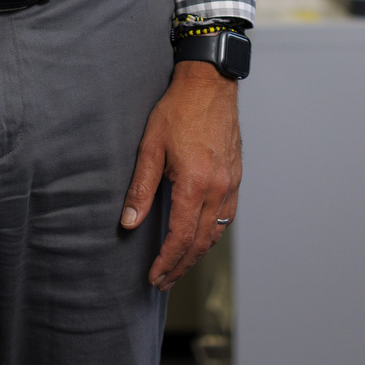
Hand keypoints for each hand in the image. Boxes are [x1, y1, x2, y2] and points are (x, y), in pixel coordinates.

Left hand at [120, 61, 241, 289]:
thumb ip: (140, 187)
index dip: (167, 262)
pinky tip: (202, 237)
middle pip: (200, 242)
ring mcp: (231, 183)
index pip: (181, 237)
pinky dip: (213, 234)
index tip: (154, 277)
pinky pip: (227, 216)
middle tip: (163, 282)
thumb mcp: (150, 146)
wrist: (210, 83)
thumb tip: (129, 223)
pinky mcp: (236, 176)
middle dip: (180, 266)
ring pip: (216, 232)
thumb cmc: (178, 110)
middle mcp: (217, 189)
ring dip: (197, 254)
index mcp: (195, 184)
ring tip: (178, 266)